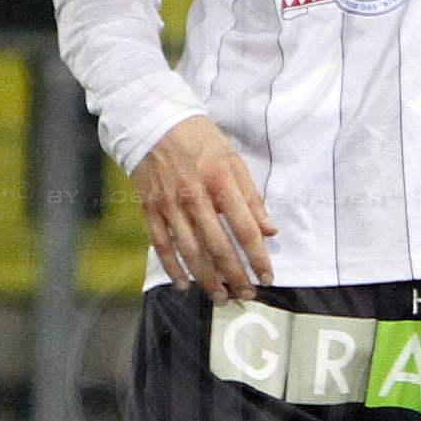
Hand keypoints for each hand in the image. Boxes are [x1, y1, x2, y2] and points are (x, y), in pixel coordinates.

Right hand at [130, 115, 277, 301]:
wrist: (153, 123)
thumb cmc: (199, 140)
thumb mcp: (233, 160)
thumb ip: (251, 197)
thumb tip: (270, 229)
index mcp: (220, 182)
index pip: (245, 229)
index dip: (258, 257)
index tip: (268, 276)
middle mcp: (194, 197)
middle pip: (218, 247)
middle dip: (235, 276)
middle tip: (246, 295)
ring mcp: (169, 205)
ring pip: (191, 252)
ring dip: (207, 279)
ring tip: (221, 297)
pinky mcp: (150, 209)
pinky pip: (161, 245)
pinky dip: (172, 267)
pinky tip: (184, 284)